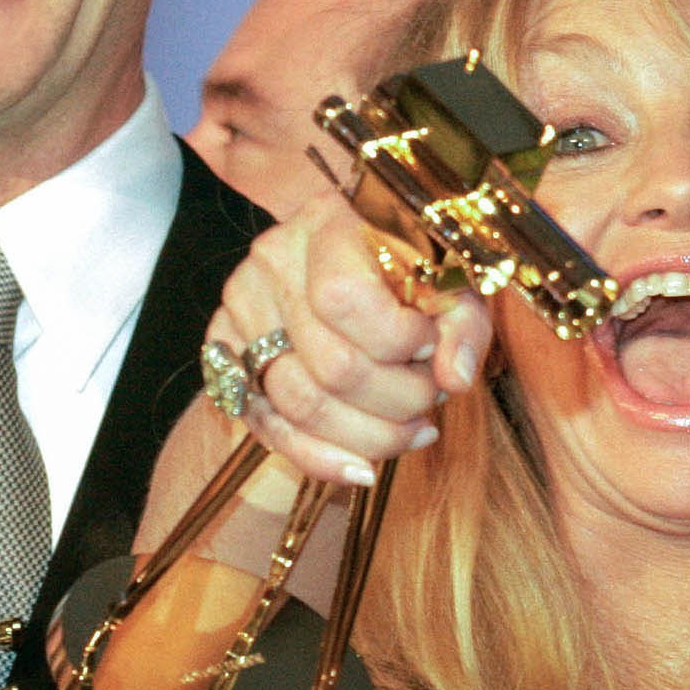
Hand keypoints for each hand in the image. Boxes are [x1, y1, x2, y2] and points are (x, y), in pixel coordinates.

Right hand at [206, 190, 492, 485]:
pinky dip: (320, 459)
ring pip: (297, 404)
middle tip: (429, 400)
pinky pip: (266, 426)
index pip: (345, 299)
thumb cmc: (406, 272)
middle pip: (330, 366)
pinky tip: (363, 466)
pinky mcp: (226, 352)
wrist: (346, 263)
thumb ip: (463, 325)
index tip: (429, 344)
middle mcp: (272, 260)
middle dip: (398, 401)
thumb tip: (455, 379)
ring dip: (368, 436)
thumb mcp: (449, 283)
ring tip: (408, 429)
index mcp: (325, 223)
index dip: (399, 340)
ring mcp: (241, 308)